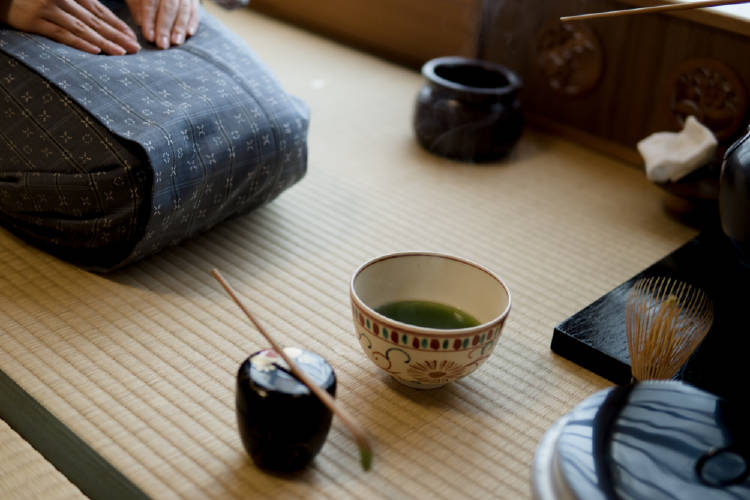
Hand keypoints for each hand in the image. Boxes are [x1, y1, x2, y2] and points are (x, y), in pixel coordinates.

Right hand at [0, 0, 139, 54]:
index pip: (100, 11)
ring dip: (104, 41)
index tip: (132, 37)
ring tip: (121, 53)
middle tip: (136, 48)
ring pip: (82, 28)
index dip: (117, 24)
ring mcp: (48, 9)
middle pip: (95, 21)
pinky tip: (95, 51)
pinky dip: (79, 42)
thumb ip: (79, 4)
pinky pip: (60, 33)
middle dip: (117, 35)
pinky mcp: (34, 20)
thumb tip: (101, 21)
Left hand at [125, 0, 199, 48]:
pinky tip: (189, 33)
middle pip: (169, 7)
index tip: (149, 37)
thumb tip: (140, 22)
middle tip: (162, 44)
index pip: (151, 2)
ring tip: (176, 42)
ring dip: (180, 27)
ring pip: (184, 9)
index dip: (149, 20)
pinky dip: (192, 22)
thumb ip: (136, 6)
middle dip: (165, 27)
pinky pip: (194, 10)